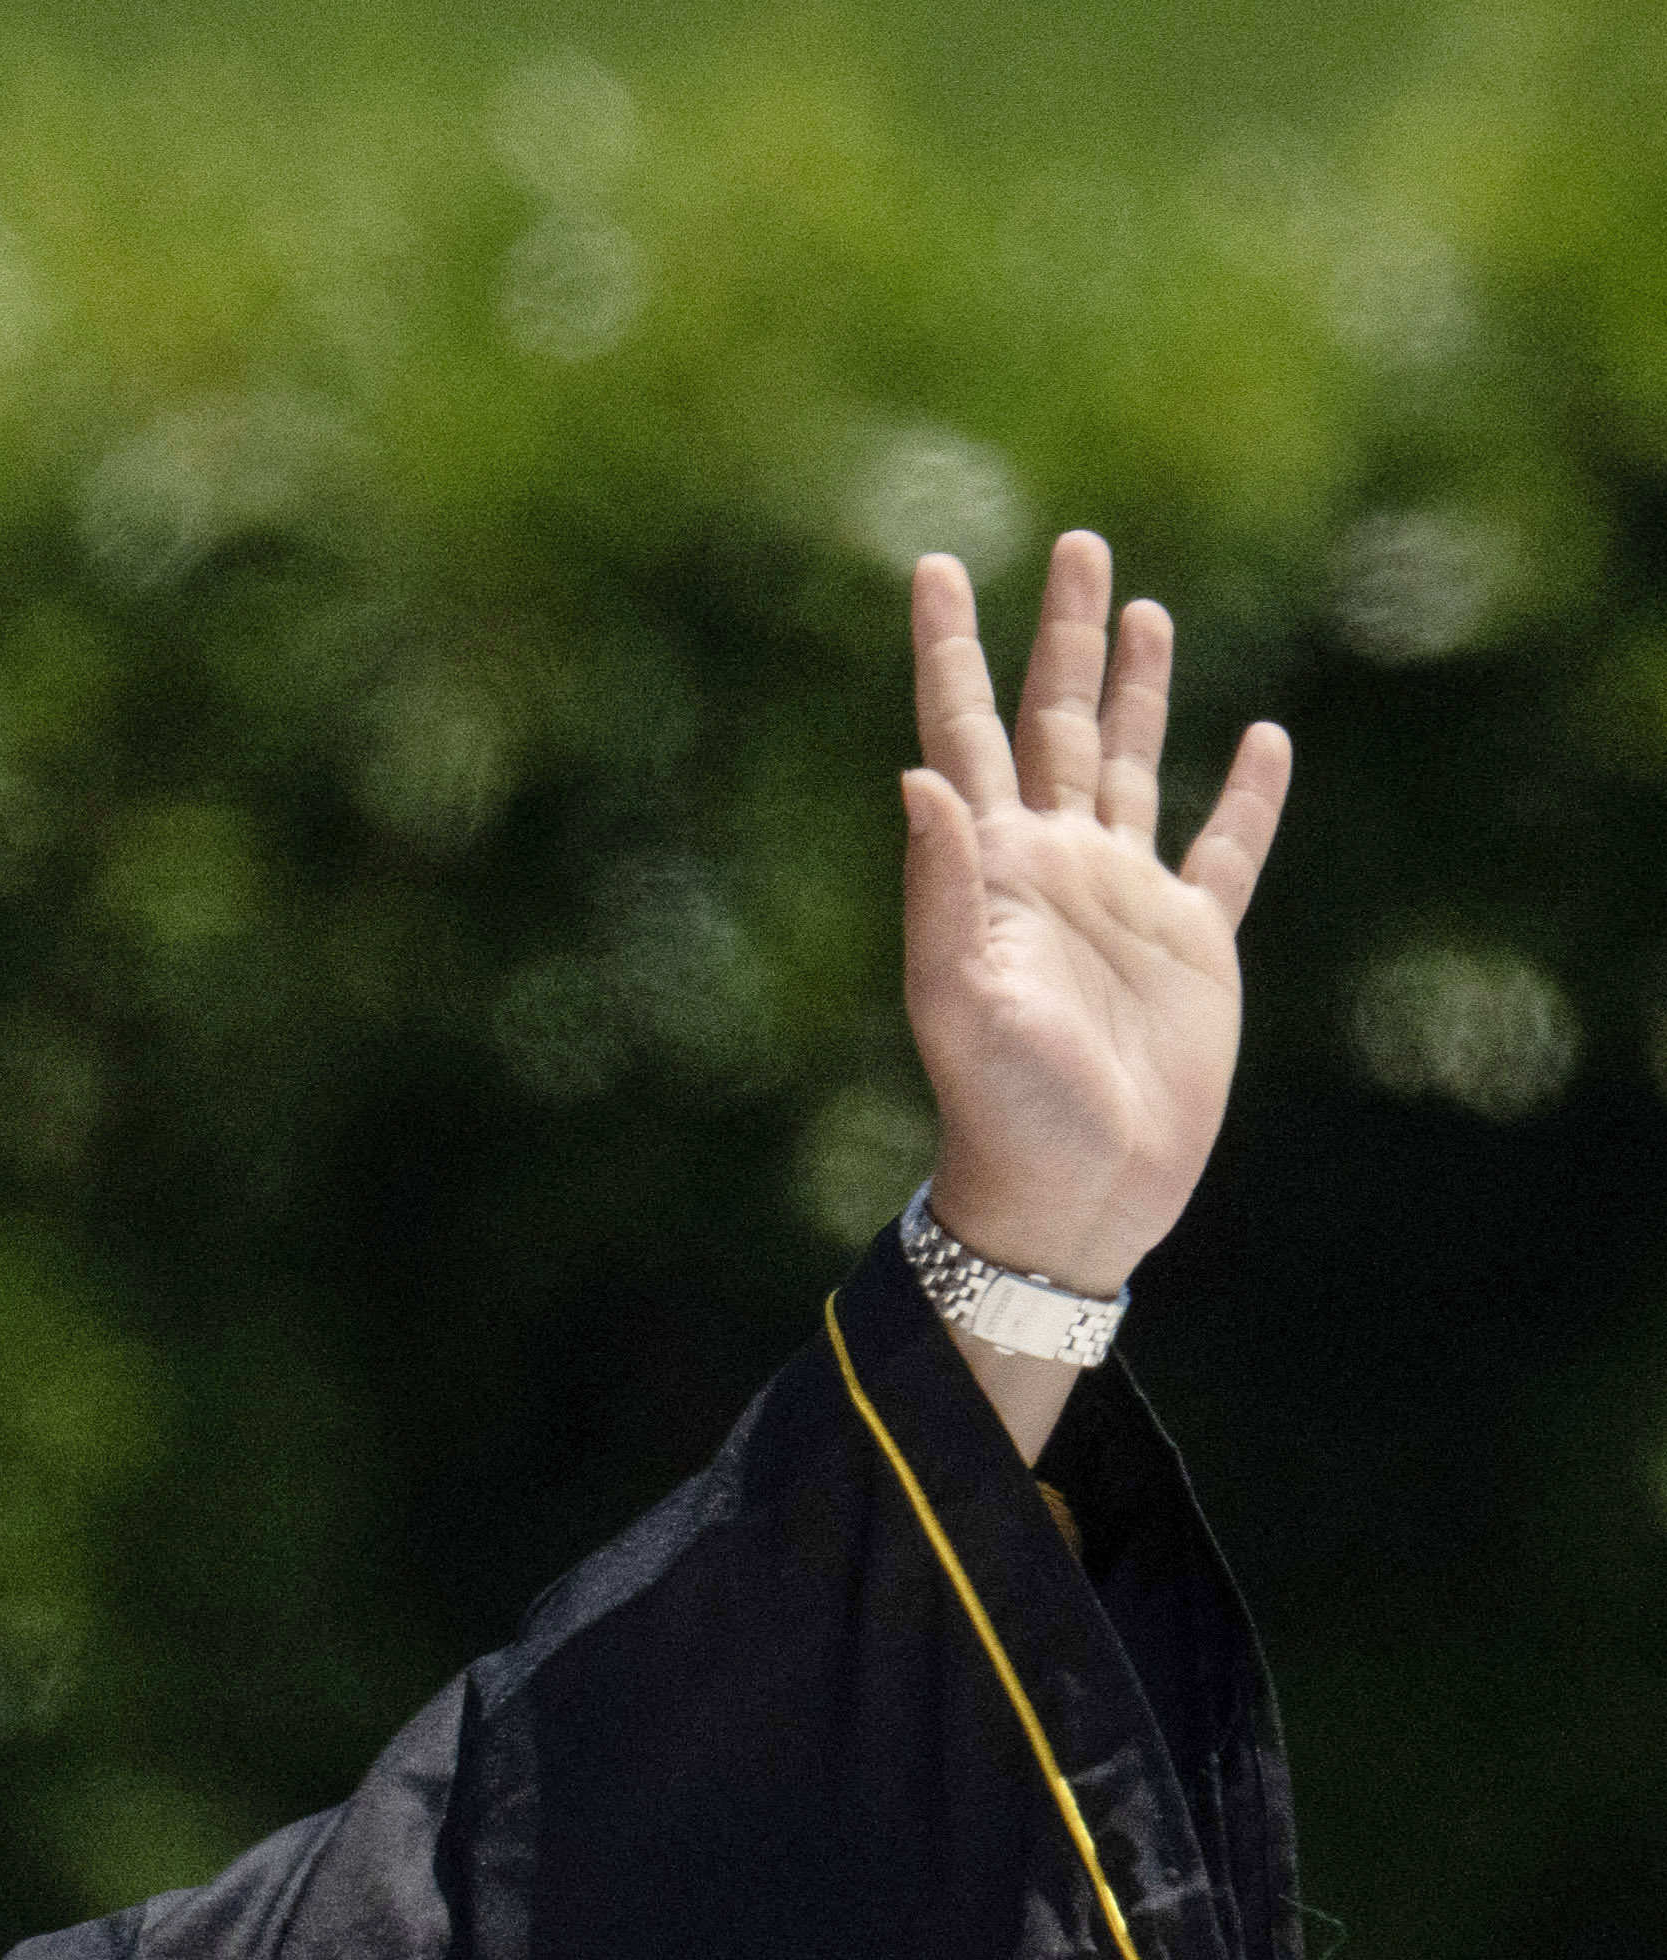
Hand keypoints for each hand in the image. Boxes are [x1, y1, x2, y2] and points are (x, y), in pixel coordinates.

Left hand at [901, 529, 1294, 1307]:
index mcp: (991, 870)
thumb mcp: (957, 999)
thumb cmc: (1003, 1109)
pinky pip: (1224, 851)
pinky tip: (1260, 739)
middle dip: (1063, 634)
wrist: (1071, 1196)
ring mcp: (1125, 900)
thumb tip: (919, 776)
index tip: (936, 566)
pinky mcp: (1193, 945)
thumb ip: (941, 888)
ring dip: (1137, 687)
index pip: (964, 732)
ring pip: (1131, 762)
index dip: (951, 650)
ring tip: (1142, 608)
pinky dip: (1244, 796)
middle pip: (1056, 721)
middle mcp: (1055, 866)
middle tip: (1076, 544)